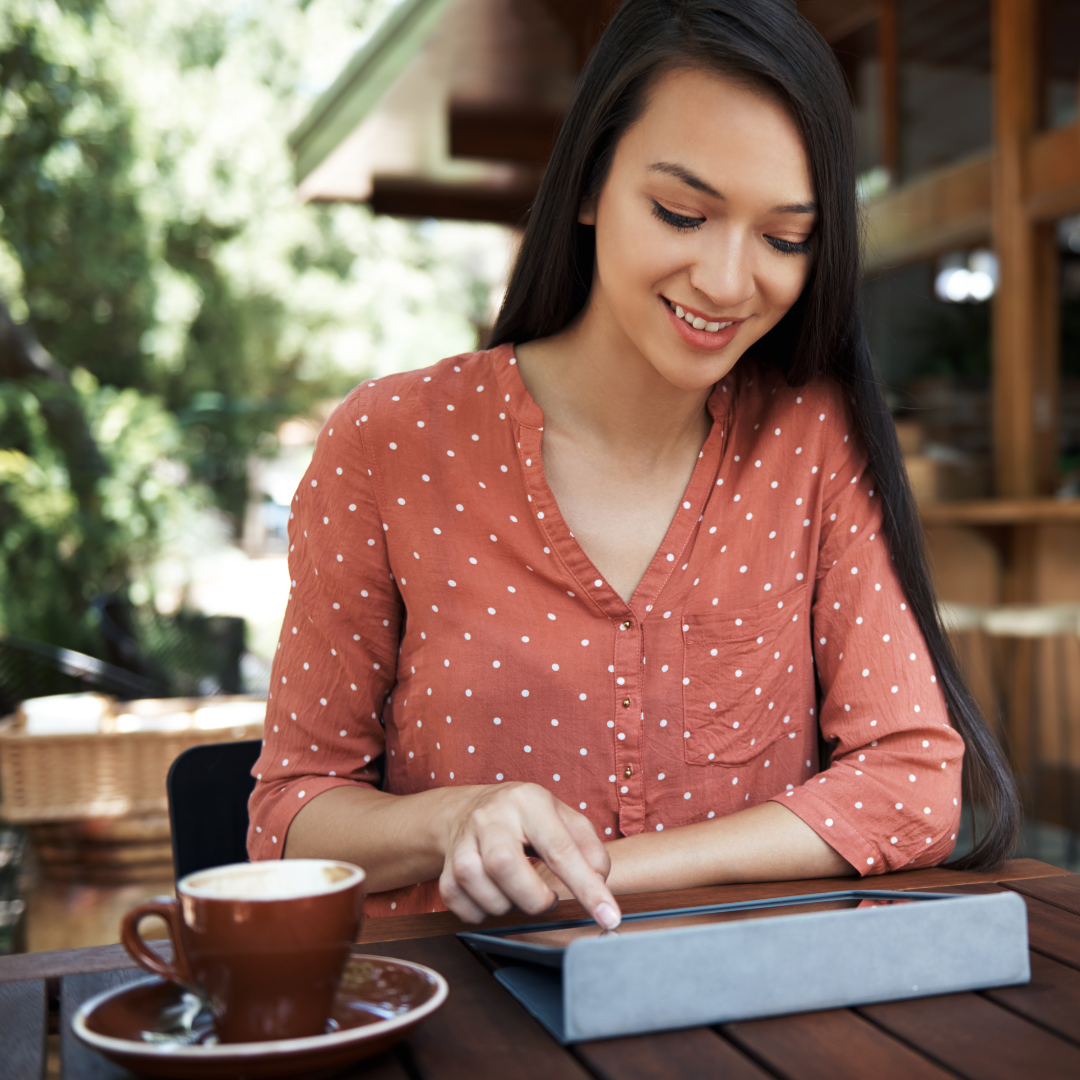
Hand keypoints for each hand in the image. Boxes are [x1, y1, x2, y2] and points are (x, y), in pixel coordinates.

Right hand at [438, 782, 620, 928]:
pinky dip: (480, 911)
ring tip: (517, 891)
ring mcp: (462, 839)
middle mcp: (490, 816)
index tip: (608, 916)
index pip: (560, 849)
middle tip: (546, 899)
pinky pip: (458, 903)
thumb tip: (599, 881)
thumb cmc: (525, 819)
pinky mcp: (445, 865)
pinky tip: (494, 896)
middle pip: (504, 866)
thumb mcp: (563, 818)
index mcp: (528, 801)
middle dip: (533, 898)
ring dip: (506, 904)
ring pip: (478, 886)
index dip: (587, 888)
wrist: (470, 809)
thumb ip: (588, 847)